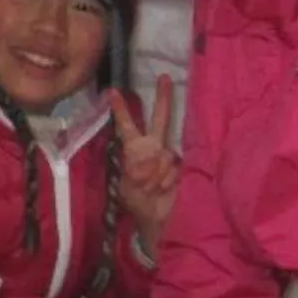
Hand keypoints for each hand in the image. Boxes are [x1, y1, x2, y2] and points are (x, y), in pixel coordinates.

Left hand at [110, 75, 180, 250]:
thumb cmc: (139, 203)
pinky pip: (175, 168)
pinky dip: (168, 180)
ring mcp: (170, 157)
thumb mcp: (128, 187)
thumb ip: (135, 170)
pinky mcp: (185, 167)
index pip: (128, 126)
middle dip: (163, 99)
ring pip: (165, 155)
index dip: (121, 110)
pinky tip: (164, 188)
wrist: (160, 220)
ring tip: (152, 188)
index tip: (112, 91)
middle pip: (160, 120)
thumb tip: (153, 157)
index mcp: (136, 150)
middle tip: (164, 77)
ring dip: (157, 175)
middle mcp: (155, 148)